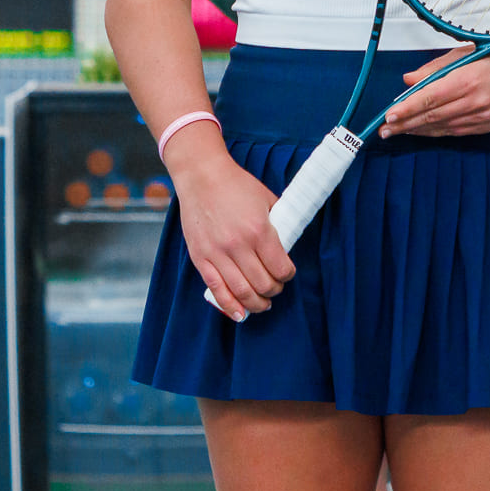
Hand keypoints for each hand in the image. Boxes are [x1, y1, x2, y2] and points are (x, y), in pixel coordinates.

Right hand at [170, 145, 293, 322]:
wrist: (202, 177)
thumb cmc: (236, 185)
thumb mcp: (267, 199)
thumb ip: (279, 222)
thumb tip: (289, 242)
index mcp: (259, 231)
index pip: (281, 267)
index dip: (288, 275)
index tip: (288, 273)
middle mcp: (239, 245)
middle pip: (263, 284)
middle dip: (274, 290)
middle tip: (276, 287)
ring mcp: (217, 254)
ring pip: (241, 292)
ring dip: (256, 303)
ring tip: (263, 304)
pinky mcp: (200, 258)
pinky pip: (216, 290)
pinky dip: (229, 306)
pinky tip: (239, 314)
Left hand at [381, 45, 489, 137]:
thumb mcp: (465, 53)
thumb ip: (434, 68)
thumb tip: (408, 80)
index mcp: (469, 78)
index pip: (431, 97)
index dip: (408, 108)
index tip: (389, 115)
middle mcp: (476, 101)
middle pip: (433, 116)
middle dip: (405, 123)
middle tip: (384, 128)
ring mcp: (483, 116)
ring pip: (442, 127)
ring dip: (417, 130)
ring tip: (397, 131)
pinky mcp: (487, 126)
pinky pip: (455, 132)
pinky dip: (436, 132)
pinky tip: (421, 131)